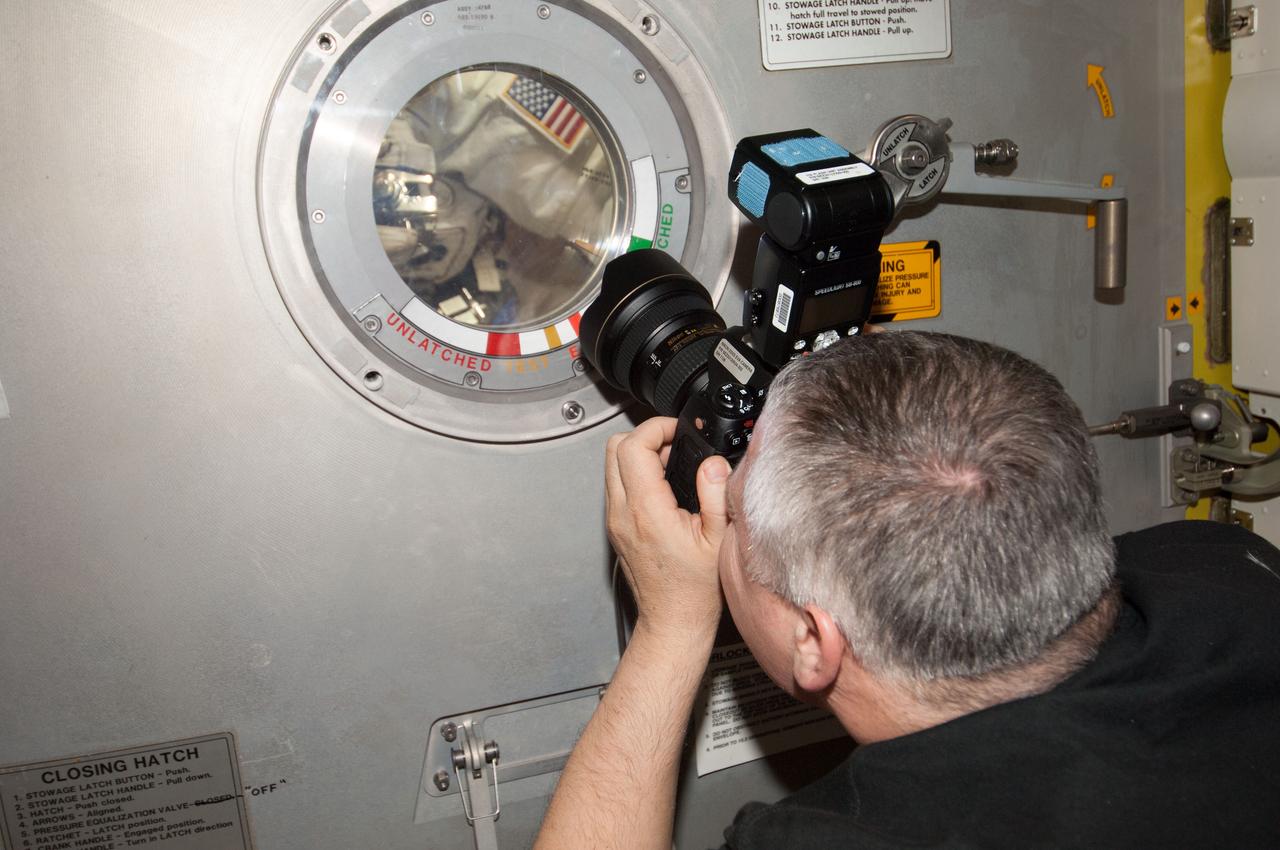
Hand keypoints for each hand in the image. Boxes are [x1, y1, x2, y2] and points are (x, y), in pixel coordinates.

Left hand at [604, 417, 729, 638]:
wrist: (673, 619)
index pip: (633, 446)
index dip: (657, 428)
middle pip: (614, 448)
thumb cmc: (694, 589)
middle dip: (646, 437)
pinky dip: (637, 476)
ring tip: (672, 468)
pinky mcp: (616, 527)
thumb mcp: (717, 538)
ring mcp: (615, 520)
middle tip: (675, 447)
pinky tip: (664, 489)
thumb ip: (715, 494)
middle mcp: (623, 512)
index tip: (678, 432)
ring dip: (640, 456)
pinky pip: (618, 486)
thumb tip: (713, 463)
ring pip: (612, 466)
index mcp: (646, 510)